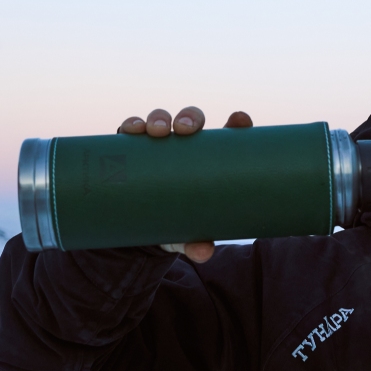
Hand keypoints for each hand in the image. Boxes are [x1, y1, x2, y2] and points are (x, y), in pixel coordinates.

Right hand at [118, 106, 252, 261]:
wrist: (140, 229)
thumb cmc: (177, 224)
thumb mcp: (187, 234)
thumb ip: (197, 243)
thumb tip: (203, 253)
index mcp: (207, 159)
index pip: (226, 134)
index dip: (236, 123)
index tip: (241, 120)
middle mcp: (182, 146)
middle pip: (190, 120)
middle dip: (189, 118)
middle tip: (186, 130)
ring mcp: (156, 146)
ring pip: (159, 121)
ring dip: (157, 119)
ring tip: (156, 132)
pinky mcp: (130, 152)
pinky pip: (129, 132)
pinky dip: (130, 127)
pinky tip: (131, 130)